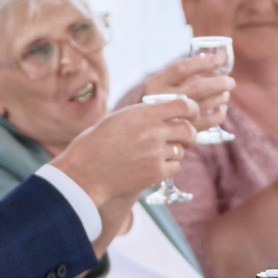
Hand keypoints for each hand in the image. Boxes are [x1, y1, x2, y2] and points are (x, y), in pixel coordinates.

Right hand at [49, 99, 197, 216]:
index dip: (192, 109)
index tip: (191, 114)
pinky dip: (168, 167)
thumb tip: (169, 110)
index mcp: (144, 113)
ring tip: (155, 154)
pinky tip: (153, 166)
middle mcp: (153, 131)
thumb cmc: (97, 142)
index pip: (183, 105)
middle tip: (185, 138)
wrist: (85, 171)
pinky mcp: (156, 172)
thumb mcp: (120, 117)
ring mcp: (156, 153)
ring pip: (181, 150)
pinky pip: (175, 167)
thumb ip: (145, 113)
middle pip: (188, 129)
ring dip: (175, 152)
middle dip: (189, 134)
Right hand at [133, 53, 232, 131]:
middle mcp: (160, 101)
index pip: (182, 68)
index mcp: (153, 86)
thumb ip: (173, 82)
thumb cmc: (144, 113)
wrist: (126, 142)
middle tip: (230, 81)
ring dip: (219, 98)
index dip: (203, 62)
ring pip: (202, 105)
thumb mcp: (152, 93)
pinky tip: (222, 110)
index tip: (220, 59)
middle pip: (196, 87)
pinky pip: (204, 124)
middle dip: (218, 82)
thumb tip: (208, 64)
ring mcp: (168, 119)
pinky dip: (218, 116)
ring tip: (226, 93)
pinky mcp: (177, 136)